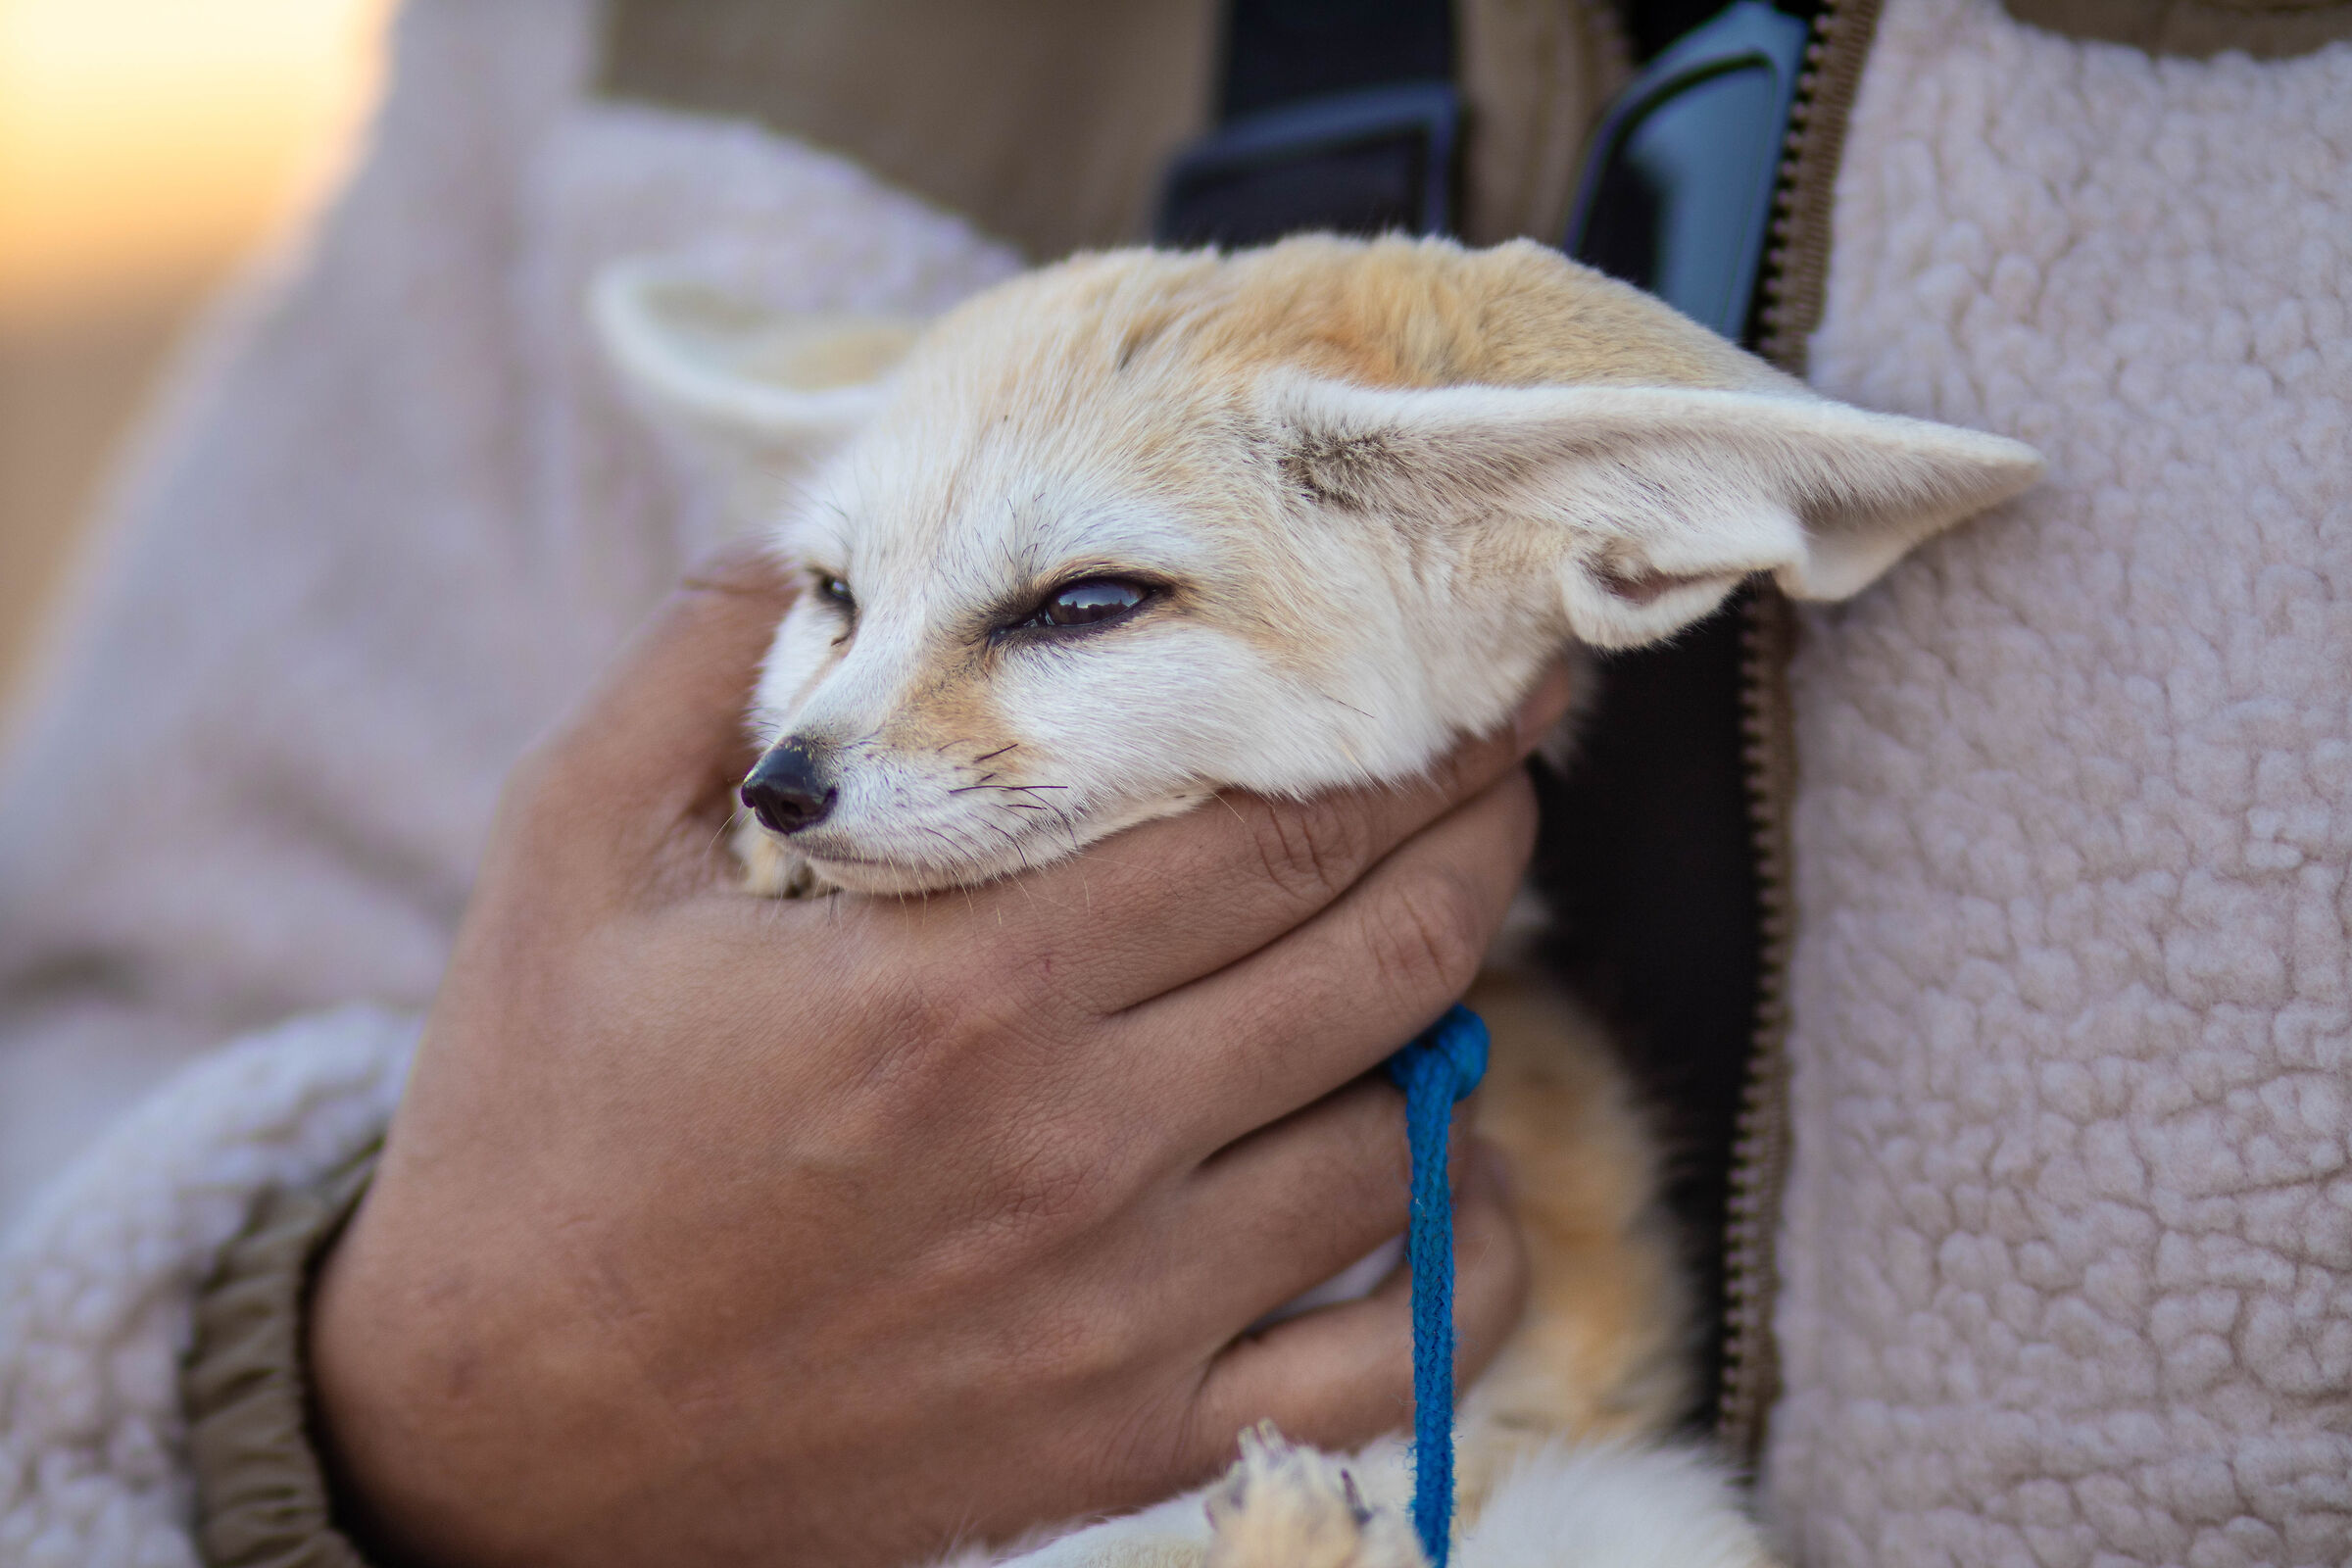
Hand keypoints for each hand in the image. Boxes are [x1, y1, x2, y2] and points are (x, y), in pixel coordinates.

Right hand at [309, 546, 1564, 1567]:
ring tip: (1446, 938)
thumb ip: (697, 669)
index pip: (1272, 825)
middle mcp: (1074, 1140)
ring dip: (1453, 1019)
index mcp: (959, 981)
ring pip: (1396, 1134)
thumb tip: (812, 532)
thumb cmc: (534, 1132)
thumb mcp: (564, 857)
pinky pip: (1391, 1366)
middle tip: (1509, 764)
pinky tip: (1461, 1183)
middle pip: (1376, 952)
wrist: (494, 1433)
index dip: (1413, 739)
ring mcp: (1119, 1304)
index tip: (1488, 678)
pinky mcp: (1127, 1437)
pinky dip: (1469, 1270)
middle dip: (1475, 833)